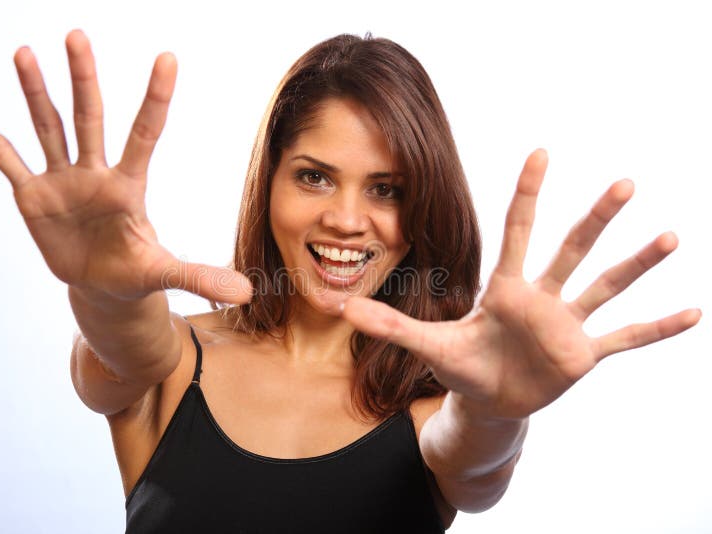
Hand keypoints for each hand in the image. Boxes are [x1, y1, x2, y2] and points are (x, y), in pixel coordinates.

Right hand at [0, 30, 251, 302]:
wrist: (101, 285)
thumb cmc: (136, 272)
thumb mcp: (165, 274)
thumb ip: (201, 276)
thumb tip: (247, 290)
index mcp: (129, 186)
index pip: (145, 134)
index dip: (156, 98)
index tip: (168, 57)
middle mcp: (95, 173)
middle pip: (89, 117)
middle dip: (83, 79)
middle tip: (77, 35)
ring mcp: (62, 180)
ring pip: (48, 127)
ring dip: (35, 92)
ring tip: (23, 52)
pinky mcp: (32, 195)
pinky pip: (5, 158)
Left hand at [341, 149, 700, 419]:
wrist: (487, 401)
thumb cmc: (461, 365)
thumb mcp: (427, 344)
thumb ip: (390, 324)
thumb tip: (342, 308)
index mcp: (506, 289)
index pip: (517, 231)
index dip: (527, 193)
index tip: (540, 152)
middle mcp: (542, 298)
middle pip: (570, 249)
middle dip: (595, 219)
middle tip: (624, 183)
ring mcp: (566, 325)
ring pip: (604, 286)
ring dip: (636, 265)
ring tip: (669, 237)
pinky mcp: (583, 355)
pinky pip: (626, 338)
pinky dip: (656, 328)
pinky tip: (693, 312)